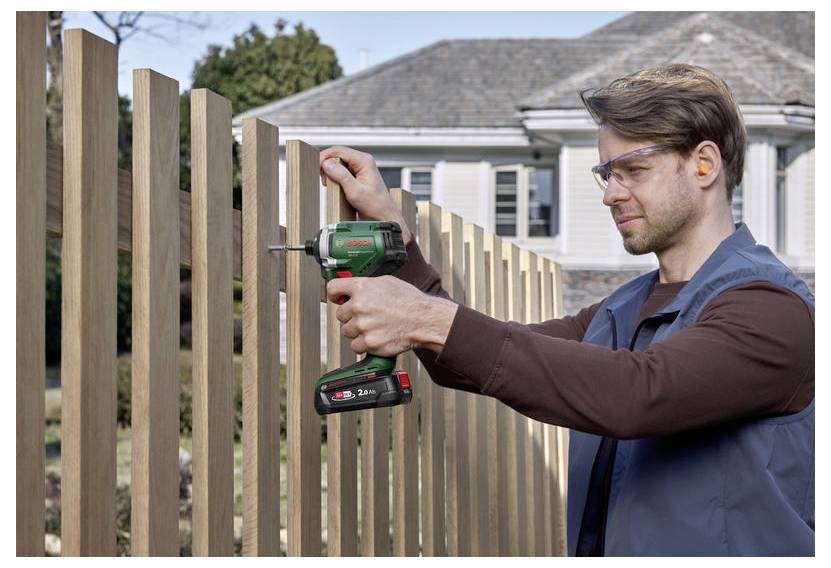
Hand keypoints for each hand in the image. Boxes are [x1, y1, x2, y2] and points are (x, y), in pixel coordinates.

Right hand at [319, 146, 412, 244]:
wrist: (384, 216)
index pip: (339, 151)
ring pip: (338, 163)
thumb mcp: (355, 191)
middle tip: (323, 179)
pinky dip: (335, 176)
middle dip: (327, 165)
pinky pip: (342, 170)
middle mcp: (363, 161)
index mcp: (364, 161)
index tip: (316, 166)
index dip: (325, 157)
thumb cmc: (375, 205)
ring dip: (330, 172)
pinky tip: (333, 185)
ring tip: (328, 183)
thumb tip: (327, 164)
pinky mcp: (357, 175)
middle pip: (338, 155)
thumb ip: (341, 176)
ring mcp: (360, 168)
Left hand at [326, 275, 457, 356]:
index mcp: (361, 287)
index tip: (337, 299)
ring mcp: (362, 325)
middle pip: (340, 314)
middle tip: (366, 316)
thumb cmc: (410, 301)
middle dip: (351, 316)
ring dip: (357, 331)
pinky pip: (355, 346)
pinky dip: (364, 344)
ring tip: (375, 327)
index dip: (334, 295)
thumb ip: (366, 285)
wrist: (424, 319)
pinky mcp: (369, 342)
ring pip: (347, 331)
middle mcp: (359, 305)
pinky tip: (376, 337)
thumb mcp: (387, 282)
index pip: (333, 288)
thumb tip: (354, 289)